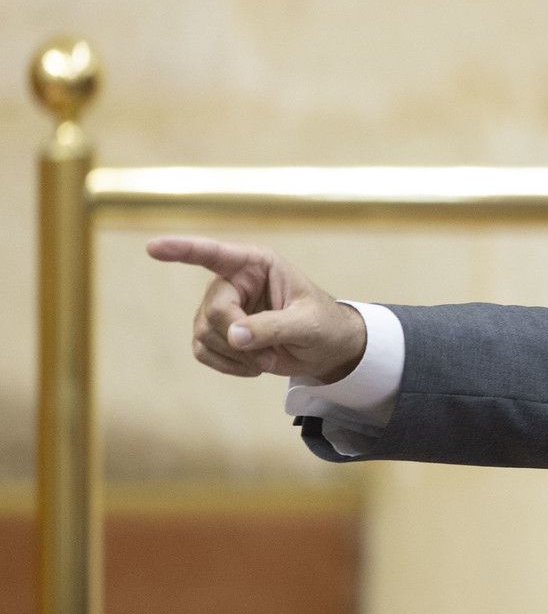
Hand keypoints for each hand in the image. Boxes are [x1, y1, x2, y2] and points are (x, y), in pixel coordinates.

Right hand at [147, 236, 366, 382]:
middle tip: (269, 353)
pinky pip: (202, 352)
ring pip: (204, 334)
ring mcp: (220, 308)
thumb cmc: (324, 325)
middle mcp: (232, 282)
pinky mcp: (215, 334)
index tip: (153, 248)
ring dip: (237, 356)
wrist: (327, 349)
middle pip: (213, 310)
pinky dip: (229, 365)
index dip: (181, 250)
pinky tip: (254, 365)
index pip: (213, 254)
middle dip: (239, 338)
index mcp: (256, 265)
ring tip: (268, 357)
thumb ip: (272, 327)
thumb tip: (233, 335)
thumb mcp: (307, 324)